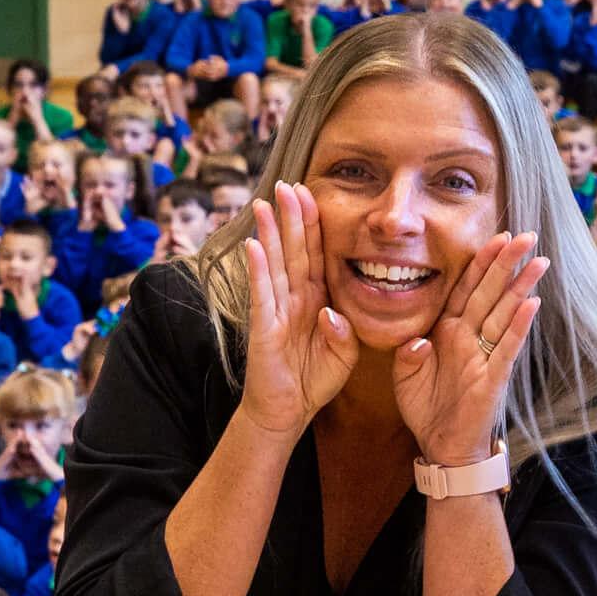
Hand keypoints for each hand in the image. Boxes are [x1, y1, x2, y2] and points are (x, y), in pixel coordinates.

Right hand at [231, 182, 358, 438]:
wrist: (288, 411)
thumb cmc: (315, 379)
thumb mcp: (343, 354)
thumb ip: (344, 333)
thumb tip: (332, 314)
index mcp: (315, 299)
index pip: (314, 254)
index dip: (312, 225)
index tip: (309, 193)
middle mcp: (294, 298)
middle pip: (293, 250)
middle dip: (291, 217)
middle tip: (286, 184)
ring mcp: (276, 310)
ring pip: (274, 265)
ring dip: (269, 234)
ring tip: (264, 204)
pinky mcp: (263, 328)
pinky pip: (261, 294)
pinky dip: (257, 270)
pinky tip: (252, 246)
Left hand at [395, 230, 547, 466]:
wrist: (441, 447)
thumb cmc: (426, 408)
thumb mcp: (405, 375)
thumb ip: (409, 353)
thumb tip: (420, 341)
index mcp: (448, 331)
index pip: (466, 289)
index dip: (480, 263)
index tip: (496, 237)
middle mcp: (469, 338)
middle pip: (490, 292)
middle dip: (507, 263)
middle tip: (526, 234)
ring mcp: (484, 356)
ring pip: (504, 314)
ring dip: (521, 287)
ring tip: (539, 260)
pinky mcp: (493, 378)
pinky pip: (507, 347)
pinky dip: (519, 326)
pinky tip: (532, 304)